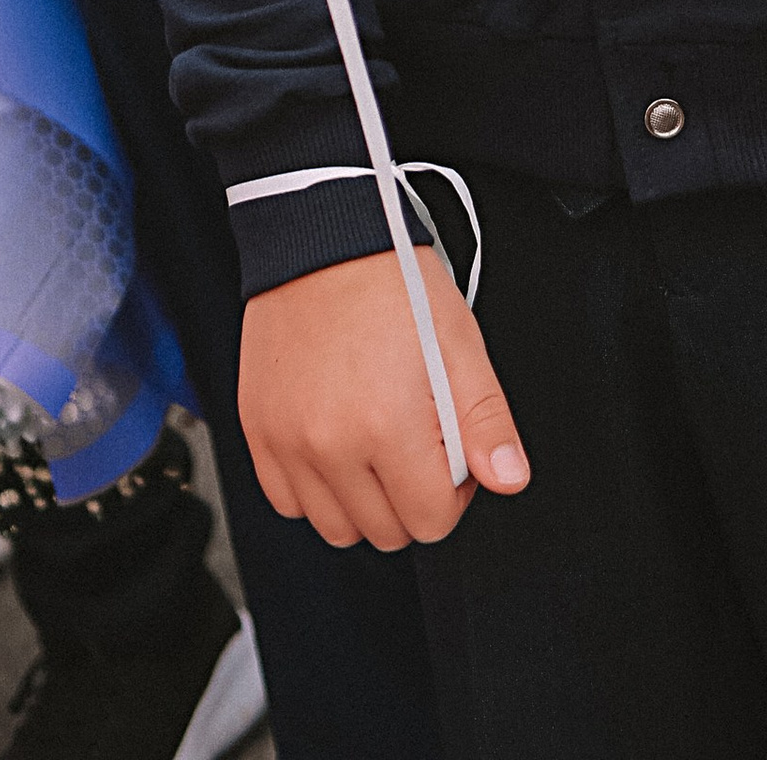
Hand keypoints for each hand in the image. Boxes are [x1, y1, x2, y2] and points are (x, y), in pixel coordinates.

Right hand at [239, 242, 526, 549]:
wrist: (321, 235)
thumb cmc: (394, 283)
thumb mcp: (459, 342)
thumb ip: (487, 421)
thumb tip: (508, 480)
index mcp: (386, 426)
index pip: (432, 522)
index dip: (453, 489)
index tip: (448, 445)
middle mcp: (330, 445)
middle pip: (386, 533)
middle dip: (411, 495)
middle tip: (414, 434)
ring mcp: (286, 441)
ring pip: (336, 527)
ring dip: (362, 499)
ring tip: (374, 439)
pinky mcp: (257, 429)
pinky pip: (287, 501)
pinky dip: (314, 487)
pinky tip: (334, 440)